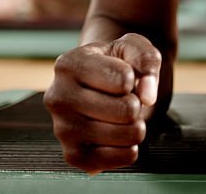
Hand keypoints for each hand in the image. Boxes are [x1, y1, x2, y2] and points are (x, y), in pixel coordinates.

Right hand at [44, 33, 161, 173]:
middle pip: (126, 110)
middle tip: (125, 99)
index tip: (124, 76)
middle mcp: (57, 98)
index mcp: (68, 64)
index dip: (135, 78)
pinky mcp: (73, 156)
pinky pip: (123, 157)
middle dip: (137, 104)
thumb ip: (146, 59)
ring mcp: (62, 130)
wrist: (99, 87)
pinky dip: (131, 147)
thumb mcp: (133, 47)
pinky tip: (119, 134)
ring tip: (122, 115)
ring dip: (137, 125)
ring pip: (127, 135)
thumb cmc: (117, 63)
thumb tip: (147, 97)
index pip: (124, 79)